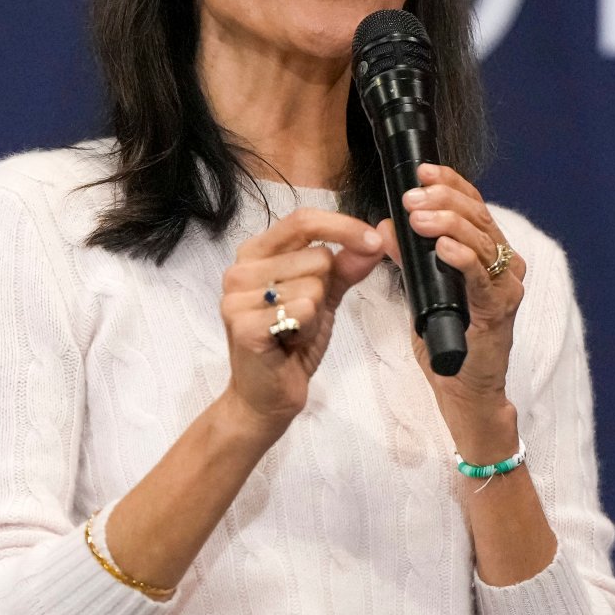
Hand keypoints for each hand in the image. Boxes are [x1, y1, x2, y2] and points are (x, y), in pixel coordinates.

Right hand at [218, 208, 390, 441]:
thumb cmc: (290, 343)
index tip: (373, 242)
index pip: (303, 220)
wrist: (266, 395)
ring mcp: (237, 297)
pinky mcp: (244, 325)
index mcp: (256, 252)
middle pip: (316, 256)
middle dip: (325, 290)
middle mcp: (240, 268)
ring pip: (312, 285)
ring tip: (294, 331)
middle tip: (303, 316)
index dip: (343, 227)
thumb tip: (377, 238)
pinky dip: (308, 330)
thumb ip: (346, 266)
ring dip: (316, 314)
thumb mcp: (323, 297)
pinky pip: (303, 310)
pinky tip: (289, 342)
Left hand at [395, 164, 527, 457]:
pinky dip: (461, 258)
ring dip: (448, 223)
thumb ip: (410, 258)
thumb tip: (386, 226)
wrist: (463, 389)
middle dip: (444, 199)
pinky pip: (481, 277)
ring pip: (481, 239)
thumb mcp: (422, 291)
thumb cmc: (447, 340)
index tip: (421, 170)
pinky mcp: (500, 310)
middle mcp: (504, 264)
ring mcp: (506, 286)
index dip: (449, 182)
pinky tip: (442, 248)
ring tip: (419, 216)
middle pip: (478, 216)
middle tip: (413, 195)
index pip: (473, 205)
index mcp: (488, 253)